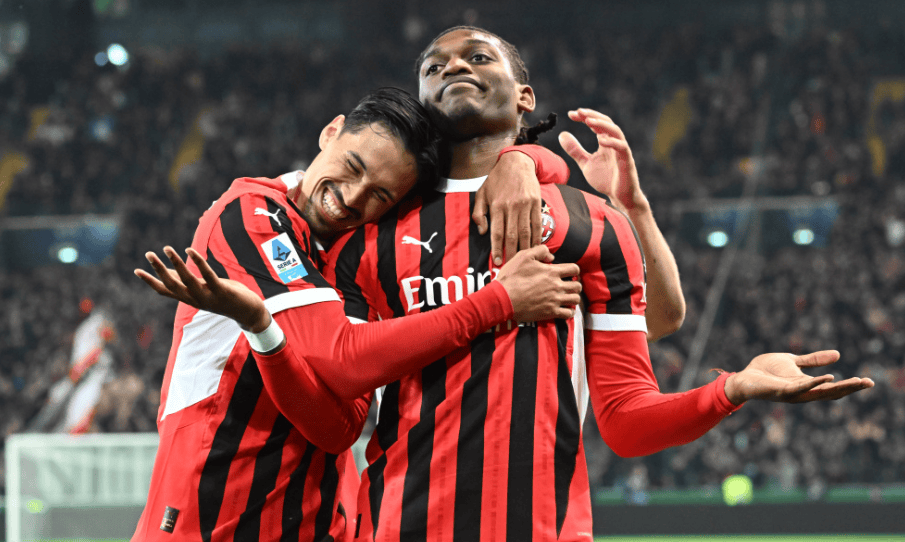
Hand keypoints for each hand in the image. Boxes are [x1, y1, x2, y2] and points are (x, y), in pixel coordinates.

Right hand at [134, 246, 270, 331]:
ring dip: (175, 263)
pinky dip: (198, 262)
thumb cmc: (225, 298)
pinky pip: (208, 276)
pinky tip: (190, 250)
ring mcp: (208, 297)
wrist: (249, 314)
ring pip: (187, 280)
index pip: (165, 291)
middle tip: (148, 254)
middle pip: (172, 285)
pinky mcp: (222, 291)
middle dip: (158, 269)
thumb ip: (189, 281)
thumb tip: (171, 270)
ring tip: (166, 248)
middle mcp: (195, 300)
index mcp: (189, 299)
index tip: (136, 270)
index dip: (150, 281)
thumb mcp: (204, 289)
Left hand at [473, 151, 541, 265]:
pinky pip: (537, 224)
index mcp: (497, 206)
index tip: (497, 262)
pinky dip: (537, 237)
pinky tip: (535, 247)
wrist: (517, 162)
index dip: (497, 249)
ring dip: (525, 248)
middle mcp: (511, 207)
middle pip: (512, 236)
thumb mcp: (482, 193)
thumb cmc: (497, 179)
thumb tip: (482, 232)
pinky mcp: (536, 203)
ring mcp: (525, 205)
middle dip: (511, 253)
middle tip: (511, 266)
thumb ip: (478, 213)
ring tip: (524, 260)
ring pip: (526, 232)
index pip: (496, 233)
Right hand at [495, 245, 581, 321]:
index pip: (574, 269)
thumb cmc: (512, 277)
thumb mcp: (523, 256)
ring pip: (575, 300)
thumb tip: (551, 257)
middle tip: (568, 285)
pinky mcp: (550, 313)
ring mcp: (554, 300)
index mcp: (552, 272)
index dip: (574, 270)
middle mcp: (556, 286)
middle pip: (577, 286)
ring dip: (573, 297)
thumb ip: (540, 251)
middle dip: (574, 284)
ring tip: (567, 297)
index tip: (569, 273)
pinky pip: (568, 314)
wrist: (503, 298)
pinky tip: (564, 309)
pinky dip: (569, 312)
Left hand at [558, 108, 647, 211]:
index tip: (571, 114)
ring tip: (589, 121)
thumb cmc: (605, 180)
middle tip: (579, 111)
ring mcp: (621, 151)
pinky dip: (612, 142)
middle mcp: (614, 143)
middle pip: (606, 122)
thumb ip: (575, 150)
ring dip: (602, 124)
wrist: (618, 198)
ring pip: (616, 131)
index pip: (596, 124)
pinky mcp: (627, 161)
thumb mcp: (585, 163)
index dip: (584, 117)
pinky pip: (622, 147)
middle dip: (592, 115)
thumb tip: (562, 134)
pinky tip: (601, 139)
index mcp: (605, 142)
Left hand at [723, 350, 874, 404]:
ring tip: (856, 382)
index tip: (869, 381)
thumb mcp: (793, 361)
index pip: (832, 388)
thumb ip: (813, 360)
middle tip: (869, 383)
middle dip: (850, 388)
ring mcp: (793, 393)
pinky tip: (828, 378)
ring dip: (839, 388)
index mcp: (806, 385)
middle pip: (831, 393)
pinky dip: (815, 384)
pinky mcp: (781, 391)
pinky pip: (800, 388)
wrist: (743, 377)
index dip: (850, 385)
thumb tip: (838, 355)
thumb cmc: (766, 371)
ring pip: (819, 392)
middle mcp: (802, 392)